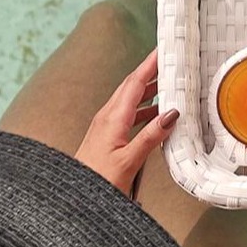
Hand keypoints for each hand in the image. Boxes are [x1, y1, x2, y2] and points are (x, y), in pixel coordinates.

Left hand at [74, 49, 177, 197]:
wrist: (75, 197)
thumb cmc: (98, 180)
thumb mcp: (130, 160)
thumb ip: (151, 136)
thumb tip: (171, 115)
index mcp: (113, 118)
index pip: (135, 82)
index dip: (149, 64)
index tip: (162, 50)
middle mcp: (107, 117)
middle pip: (131, 86)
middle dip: (150, 72)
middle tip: (167, 61)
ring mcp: (105, 126)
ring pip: (130, 99)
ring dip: (148, 90)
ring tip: (167, 85)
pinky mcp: (106, 135)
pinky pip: (128, 113)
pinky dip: (144, 109)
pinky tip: (154, 116)